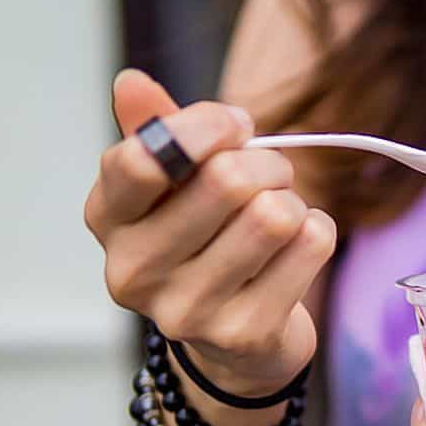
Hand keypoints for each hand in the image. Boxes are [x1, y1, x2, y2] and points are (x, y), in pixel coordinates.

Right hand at [84, 70, 335, 393]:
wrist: (237, 343)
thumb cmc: (206, 243)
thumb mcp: (173, 186)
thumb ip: (154, 132)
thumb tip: (131, 82)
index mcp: (108, 219)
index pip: (143, 158)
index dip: (205, 127)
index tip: (235, 126)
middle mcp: (134, 271)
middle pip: (226, 181)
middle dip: (266, 164)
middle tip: (271, 176)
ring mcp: (187, 310)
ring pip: (274, 214)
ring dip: (292, 201)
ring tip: (280, 217)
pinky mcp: (244, 333)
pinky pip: (310, 245)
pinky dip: (317, 232)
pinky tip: (296, 250)